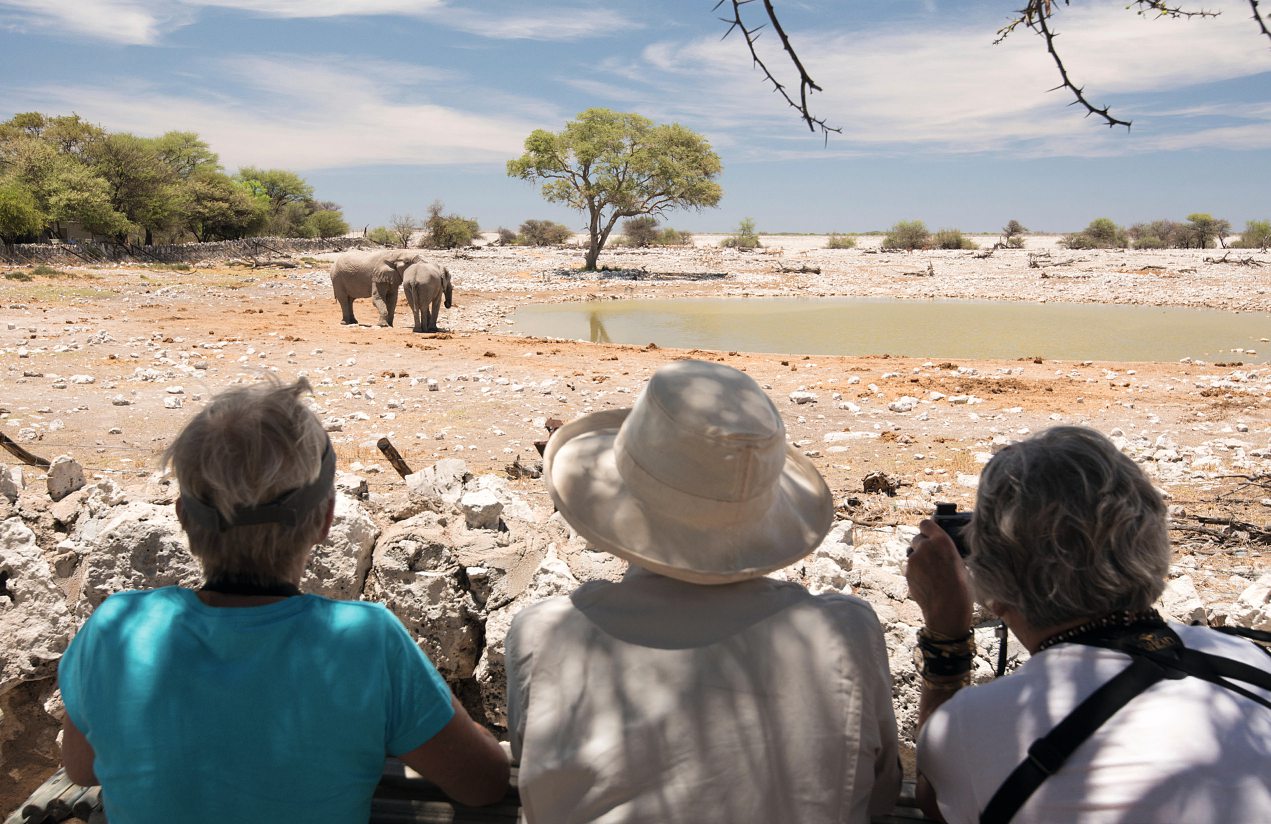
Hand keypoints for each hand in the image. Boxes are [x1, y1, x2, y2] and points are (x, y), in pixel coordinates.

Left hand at [905, 519, 972, 636]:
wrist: (947, 610)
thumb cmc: (961, 588)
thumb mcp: (960, 563)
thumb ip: (945, 551)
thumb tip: (939, 548)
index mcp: (941, 541)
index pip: (926, 524)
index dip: (928, 530)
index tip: (930, 535)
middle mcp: (924, 547)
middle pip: (917, 539)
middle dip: (923, 546)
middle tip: (933, 559)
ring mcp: (913, 560)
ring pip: (913, 555)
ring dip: (920, 561)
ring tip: (933, 575)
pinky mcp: (907, 573)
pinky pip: (911, 568)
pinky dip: (916, 573)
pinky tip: (928, 584)